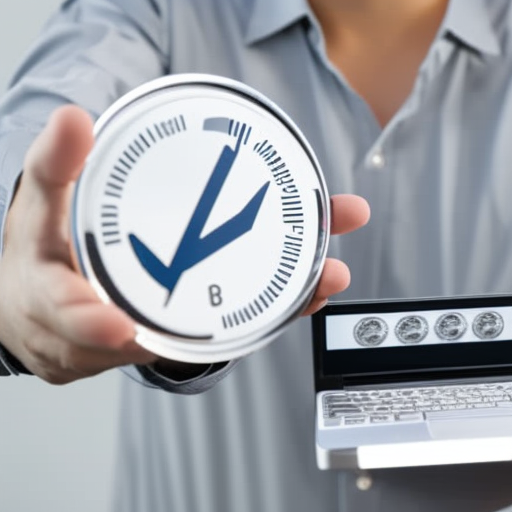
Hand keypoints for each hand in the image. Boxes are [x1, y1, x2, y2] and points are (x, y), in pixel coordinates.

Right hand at [0, 105, 368, 383]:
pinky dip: (258, 316)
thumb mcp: (40, 204)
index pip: (68, 316)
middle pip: (158, 335)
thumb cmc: (39, 255)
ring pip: (199, 340)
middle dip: (233, 315)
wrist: (38, 304)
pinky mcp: (166, 342)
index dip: (92, 325)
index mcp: (56, 302)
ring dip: (267, 313)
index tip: (119, 326)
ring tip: (321, 281)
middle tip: (305, 283)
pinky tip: (301, 295)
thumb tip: (73, 119)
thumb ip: (55, 164)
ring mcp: (137, 346)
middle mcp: (98, 336)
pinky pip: (210, 337)